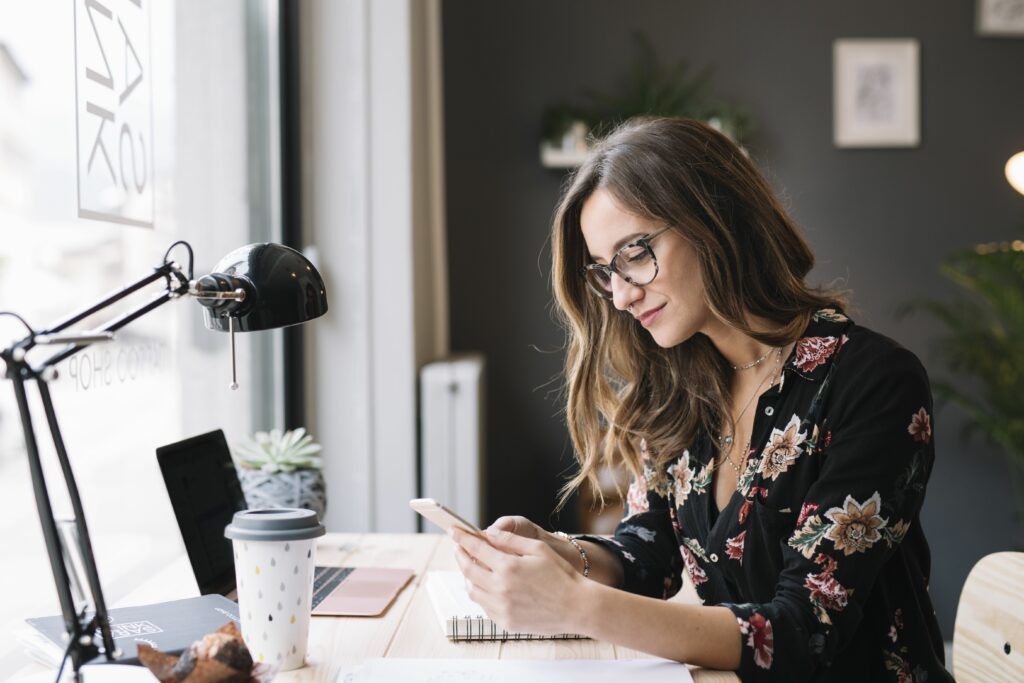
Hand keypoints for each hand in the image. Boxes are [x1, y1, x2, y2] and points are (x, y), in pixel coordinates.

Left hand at [450, 526, 586, 635]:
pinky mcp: (506, 622)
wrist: (577, 607)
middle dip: (460, 555)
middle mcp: (501, 589)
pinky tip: (487, 586)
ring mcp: (501, 608)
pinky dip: (481, 593)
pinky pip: (484, 606)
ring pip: (472, 590)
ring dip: (468, 576)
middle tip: (459, 547)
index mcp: (508, 567)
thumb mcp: (538, 548)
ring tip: (472, 566)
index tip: (454, 531)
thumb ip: (511, 540)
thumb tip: (490, 533)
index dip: (462, 538)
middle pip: (468, 569)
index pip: (475, 549)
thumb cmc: (562, 575)